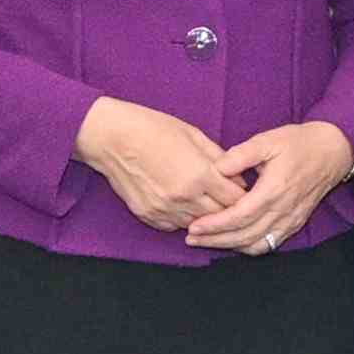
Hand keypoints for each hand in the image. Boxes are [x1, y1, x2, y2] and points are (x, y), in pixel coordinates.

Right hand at [76, 98, 237, 233]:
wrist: (110, 138)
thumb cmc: (152, 128)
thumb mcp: (192, 134)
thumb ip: (219, 158)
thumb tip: (239, 176)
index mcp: (198, 174)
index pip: (235, 198)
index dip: (242, 194)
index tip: (242, 189)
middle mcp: (183, 197)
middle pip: (220, 215)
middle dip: (227, 207)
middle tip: (227, 198)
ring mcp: (164, 210)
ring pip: (198, 224)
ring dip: (205, 215)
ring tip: (204, 200)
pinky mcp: (149, 216)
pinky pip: (175, 226)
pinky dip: (183, 218)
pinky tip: (182, 203)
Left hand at [182, 120, 353, 258]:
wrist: (332, 151)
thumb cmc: (298, 143)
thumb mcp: (267, 140)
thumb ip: (240, 155)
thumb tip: (215, 168)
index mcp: (274, 190)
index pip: (239, 216)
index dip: (215, 224)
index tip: (194, 226)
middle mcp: (282, 210)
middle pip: (244, 235)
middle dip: (215, 240)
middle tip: (191, 238)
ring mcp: (290, 220)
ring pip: (256, 244)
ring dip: (230, 247)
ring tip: (207, 242)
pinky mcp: (295, 224)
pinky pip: (269, 244)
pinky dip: (249, 247)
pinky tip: (233, 242)